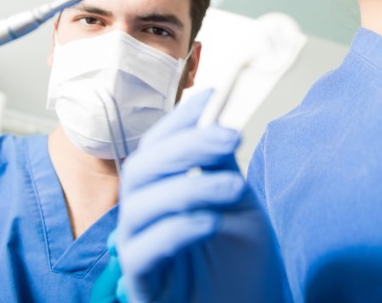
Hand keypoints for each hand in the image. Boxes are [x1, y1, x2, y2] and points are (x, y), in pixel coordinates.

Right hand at [116, 91, 288, 302]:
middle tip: (230, 137)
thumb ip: (220, 168)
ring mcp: (138, 251)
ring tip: (232, 187)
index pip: (158, 147)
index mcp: (163, 194)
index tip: (214, 97)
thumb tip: (217, 121)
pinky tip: (208, 223)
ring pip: (138, 205)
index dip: (180, 120)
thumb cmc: (243, 269)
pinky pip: (141, 251)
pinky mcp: (141, 286)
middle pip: (141, 168)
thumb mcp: (238, 207)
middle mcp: (144, 218)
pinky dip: (175, 230)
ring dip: (187, 187)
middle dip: (185, 146)